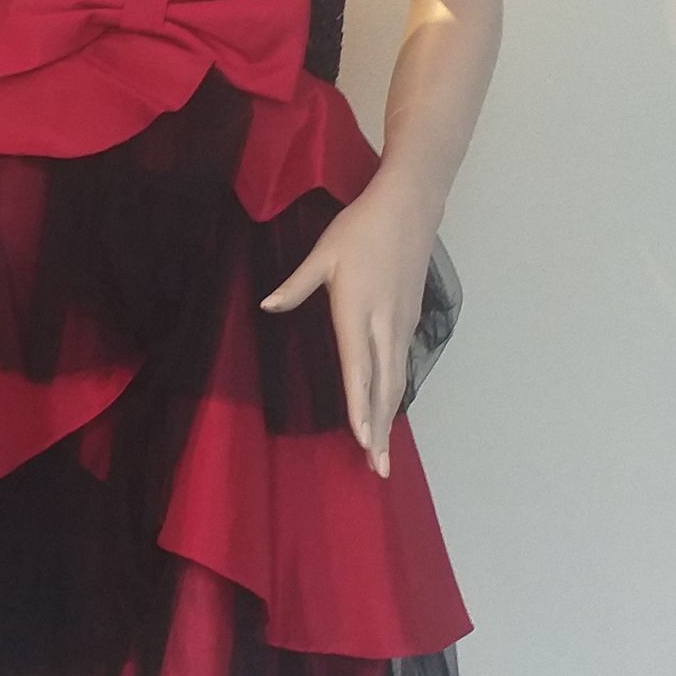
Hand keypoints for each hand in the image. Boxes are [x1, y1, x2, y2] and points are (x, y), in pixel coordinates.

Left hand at [257, 175, 440, 477]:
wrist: (409, 208)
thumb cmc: (360, 229)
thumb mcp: (322, 253)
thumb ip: (295, 285)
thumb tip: (266, 305)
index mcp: (357, 310)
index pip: (358, 368)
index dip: (359, 406)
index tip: (360, 438)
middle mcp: (383, 325)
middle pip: (383, 387)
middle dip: (378, 429)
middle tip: (377, 467)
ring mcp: (400, 325)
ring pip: (396, 381)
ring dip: (389, 419)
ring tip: (382, 452)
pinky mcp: (408, 321)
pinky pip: (401, 367)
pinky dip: (394, 396)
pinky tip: (388, 412)